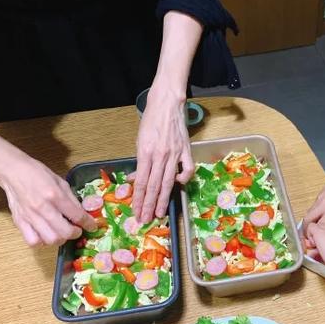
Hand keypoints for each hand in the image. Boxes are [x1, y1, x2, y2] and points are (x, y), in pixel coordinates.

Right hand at [0, 151, 95, 246]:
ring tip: (61, 232)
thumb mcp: (61, 182)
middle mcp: (42, 208)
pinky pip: (33, 241)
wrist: (13, 171)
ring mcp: (30, 217)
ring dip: (60, 239)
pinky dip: (42, 241)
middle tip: (76, 230)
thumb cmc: (38, 174)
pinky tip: (45, 234)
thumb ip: (72, 200)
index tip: (92, 226)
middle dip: (75, 234)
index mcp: (55, 195)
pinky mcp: (19, 222)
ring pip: (50, 240)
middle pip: (64, 232)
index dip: (88, 223)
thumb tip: (83, 214)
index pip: (76, 215)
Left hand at [133, 87, 193, 222]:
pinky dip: (184, 180)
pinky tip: (178, 186)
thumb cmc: (151, 121)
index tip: (136, 212)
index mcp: (146, 152)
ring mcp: (176, 154)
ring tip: (159, 213)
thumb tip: (137, 180)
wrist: (167, 104)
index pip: (142, 182)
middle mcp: (161, 155)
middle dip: (149, 205)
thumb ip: (140, 162)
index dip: (139, 199)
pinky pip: (187, 170)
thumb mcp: (139, 141)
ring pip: (169, 182)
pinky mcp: (187, 150)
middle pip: (155, 186)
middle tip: (145, 219)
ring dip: (163, 200)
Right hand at [302, 167, 324, 238]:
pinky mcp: (318, 197)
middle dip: (306, 231)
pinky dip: (312, 215)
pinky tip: (318, 219)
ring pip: (307, 214)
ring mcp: (319, 200)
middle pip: (307, 221)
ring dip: (308, 223)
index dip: (317, 236)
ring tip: (312, 230)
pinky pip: (312, 208)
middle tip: (309, 238)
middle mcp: (323, 206)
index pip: (319, 228)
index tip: (317, 242)